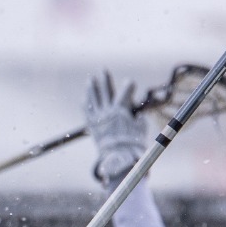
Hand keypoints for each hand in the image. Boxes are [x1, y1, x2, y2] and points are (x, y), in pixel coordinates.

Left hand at [83, 73, 145, 187]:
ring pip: (93, 98)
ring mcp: (98, 117)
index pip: (124, 94)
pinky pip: (87, 111)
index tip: (130, 81)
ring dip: (92, 88)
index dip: (128, 87)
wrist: (117, 157)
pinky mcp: (92, 125)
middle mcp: (108, 111)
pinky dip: (86, 104)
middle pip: (105, 91)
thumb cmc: (132, 145)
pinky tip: (85, 99)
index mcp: (120, 111)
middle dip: (105, 79)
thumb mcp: (141, 130)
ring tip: (90, 80)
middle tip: (103, 69)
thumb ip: (139, 120)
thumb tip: (139, 116)